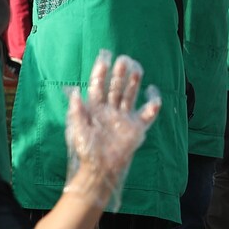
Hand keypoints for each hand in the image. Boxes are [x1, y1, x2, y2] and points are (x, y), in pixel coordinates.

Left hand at [63, 51, 161, 210]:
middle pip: (116, 88)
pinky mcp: (136, 129)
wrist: (100, 170)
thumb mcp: (77, 130)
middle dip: (119, 74)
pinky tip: (153, 93)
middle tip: (124, 60)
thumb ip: (76, 111)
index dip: (101, 72)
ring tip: (137, 68)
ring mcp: (124, 119)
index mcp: (95, 109)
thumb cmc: (86, 151)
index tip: (105, 58)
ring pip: (130, 96)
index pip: (98, 86)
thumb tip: (75, 92)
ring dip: (134, 83)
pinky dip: (152, 104)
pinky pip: (147, 114)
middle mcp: (110, 111)